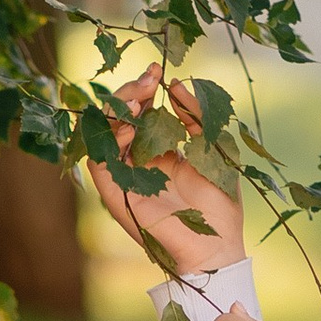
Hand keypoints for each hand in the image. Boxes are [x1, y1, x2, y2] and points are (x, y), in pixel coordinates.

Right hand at [87, 68, 242, 275]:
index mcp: (160, 153)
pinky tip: (130, 129)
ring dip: (116, 111)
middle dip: (129, 92)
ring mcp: (124, 179)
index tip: (157, 70)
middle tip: (148, 79)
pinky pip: (98, 161)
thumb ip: (197, 118)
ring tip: (139, 99)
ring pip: (102, 134)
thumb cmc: (221, 209)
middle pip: (118, 118)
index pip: (140, 112)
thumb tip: (176, 85)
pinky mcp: (116, 195)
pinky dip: (108, 140)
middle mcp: (137, 164)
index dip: (144, 88)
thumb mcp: (215, 151)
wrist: (216, 250)